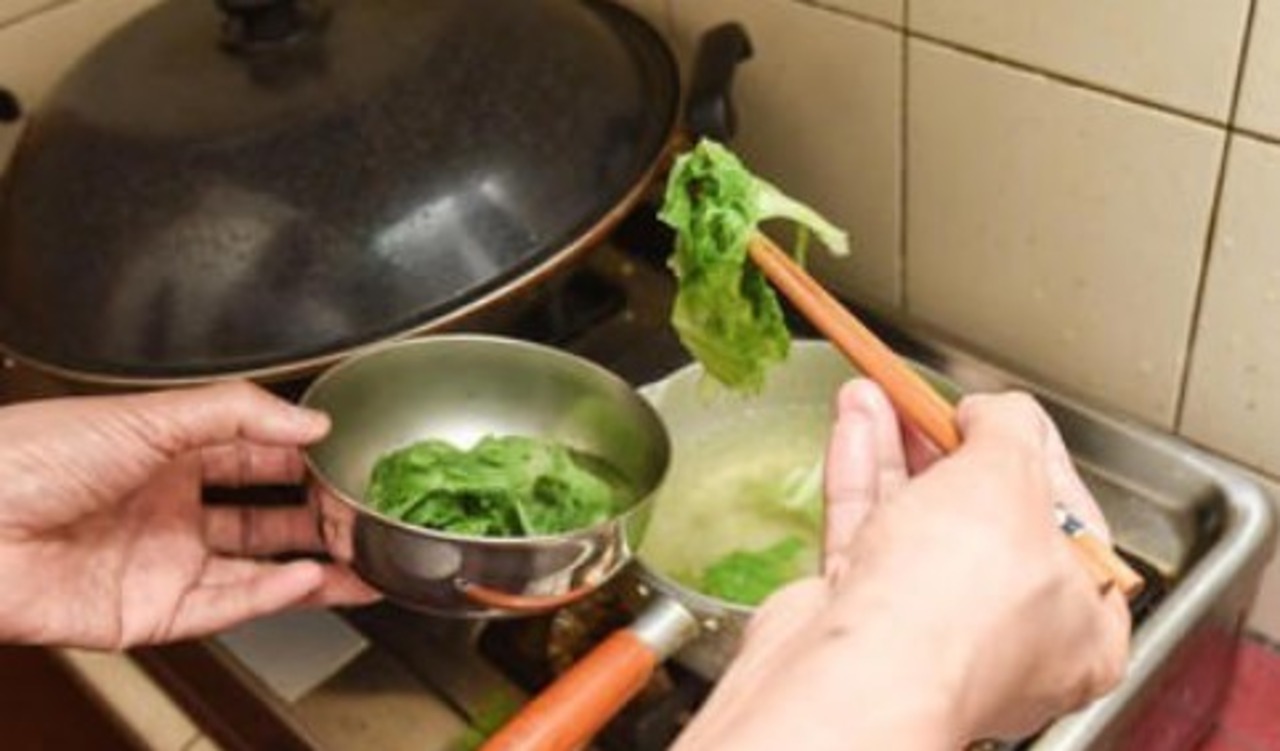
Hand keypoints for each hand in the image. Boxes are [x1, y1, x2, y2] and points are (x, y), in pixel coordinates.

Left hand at [0, 381, 378, 648]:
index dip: (303, 455)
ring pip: (257, 567)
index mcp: (166, 453)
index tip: (347, 454)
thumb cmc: (30, 458)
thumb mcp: (149, 415)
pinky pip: (228, 604)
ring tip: (362, 556)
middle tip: (364, 511)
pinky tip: (310, 578)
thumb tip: (310, 418)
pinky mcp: (152, 612)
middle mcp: (169, 508)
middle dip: (318, 514)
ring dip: (312, 564)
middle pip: (265, 514)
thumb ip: (238, 414)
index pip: (255, 453)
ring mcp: (163, 561)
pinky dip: (274, 595)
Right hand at [677, 380, 1129, 748]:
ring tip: (879, 393)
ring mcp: (927, 629)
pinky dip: (859, 474)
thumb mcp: (1010, 478)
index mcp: (1080, 627)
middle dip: (951, 446)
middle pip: (983, 517)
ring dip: (896, 449)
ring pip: (916, 520)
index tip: (1005, 416)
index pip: (1071, 522)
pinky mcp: (861, 618)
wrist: (854, 673)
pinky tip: (853, 423)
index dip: (1037, 456)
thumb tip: (996, 414)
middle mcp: (1005, 637)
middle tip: (934, 399)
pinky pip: (866, 532)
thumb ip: (1009, 430)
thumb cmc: (954, 606)